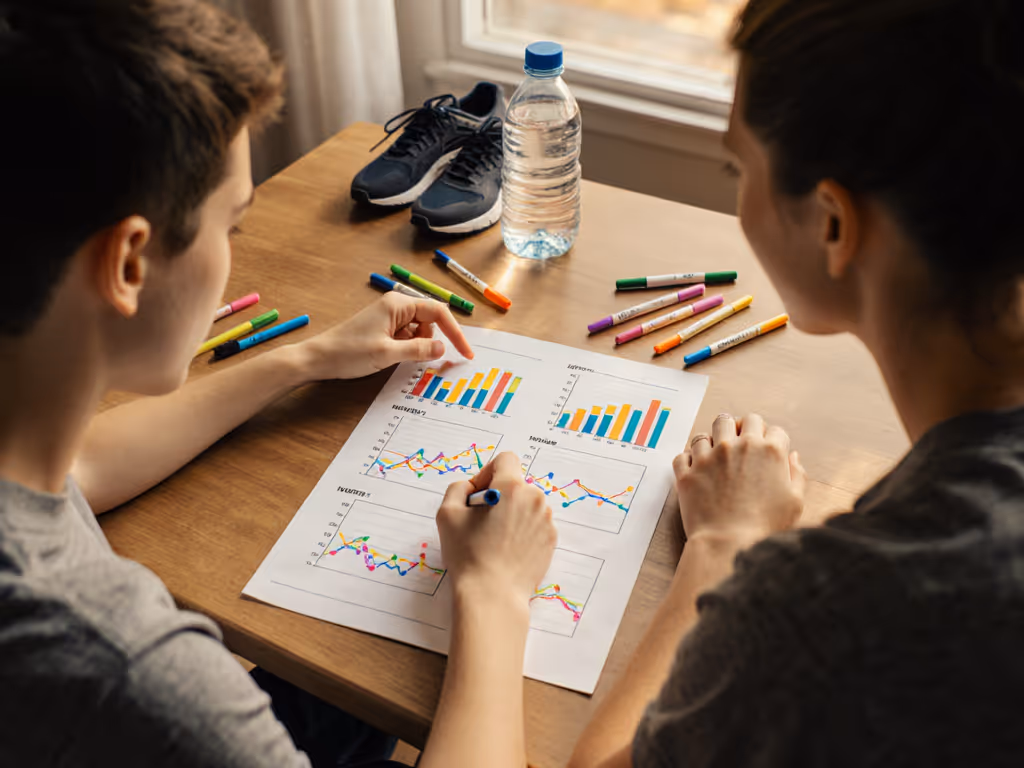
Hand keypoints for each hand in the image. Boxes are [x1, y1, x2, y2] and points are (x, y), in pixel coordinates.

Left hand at [297, 293, 473, 380]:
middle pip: (430, 320)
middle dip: (435, 340)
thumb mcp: (388, 354)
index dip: (455, 333)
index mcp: (398, 304)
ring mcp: (388, 317)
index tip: (466, 353)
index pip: (438, 312)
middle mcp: (395, 306)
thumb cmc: (348, 352)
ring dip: (420, 346)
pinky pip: (407, 336)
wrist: (318, 359)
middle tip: (436, 360)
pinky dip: (409, 348)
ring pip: (419, 330)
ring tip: (401, 359)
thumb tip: (443, 348)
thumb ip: (419, 350)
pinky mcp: (383, 329)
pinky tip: (397, 359)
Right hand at [437, 452, 556, 606]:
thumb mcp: (447, 514)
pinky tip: (507, 549)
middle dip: (498, 496)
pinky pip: (535, 524)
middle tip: (481, 521)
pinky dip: (522, 530)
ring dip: (511, 513)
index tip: (477, 495)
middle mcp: (534, 499)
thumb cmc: (468, 555)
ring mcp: (546, 520)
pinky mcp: (551, 540)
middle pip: (515, 484)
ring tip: (494, 538)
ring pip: (526, 504)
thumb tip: (472, 487)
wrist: (492, 595)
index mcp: (511, 487)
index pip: (505, 459)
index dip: (487, 473)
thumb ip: (458, 488)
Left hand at [674, 413, 805, 543]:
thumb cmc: (765, 527)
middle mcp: (737, 446)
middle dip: (743, 428)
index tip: (768, 449)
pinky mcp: (687, 471)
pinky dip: (689, 459)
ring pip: (708, 432)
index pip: (774, 430)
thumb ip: (797, 474)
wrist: (728, 543)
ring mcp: (709, 457)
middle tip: (741, 444)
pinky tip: (696, 469)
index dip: (773, 439)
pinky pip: (683, 454)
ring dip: (713, 440)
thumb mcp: (795, 502)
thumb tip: (792, 456)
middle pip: (740, 420)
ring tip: (716, 455)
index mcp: (768, 451)